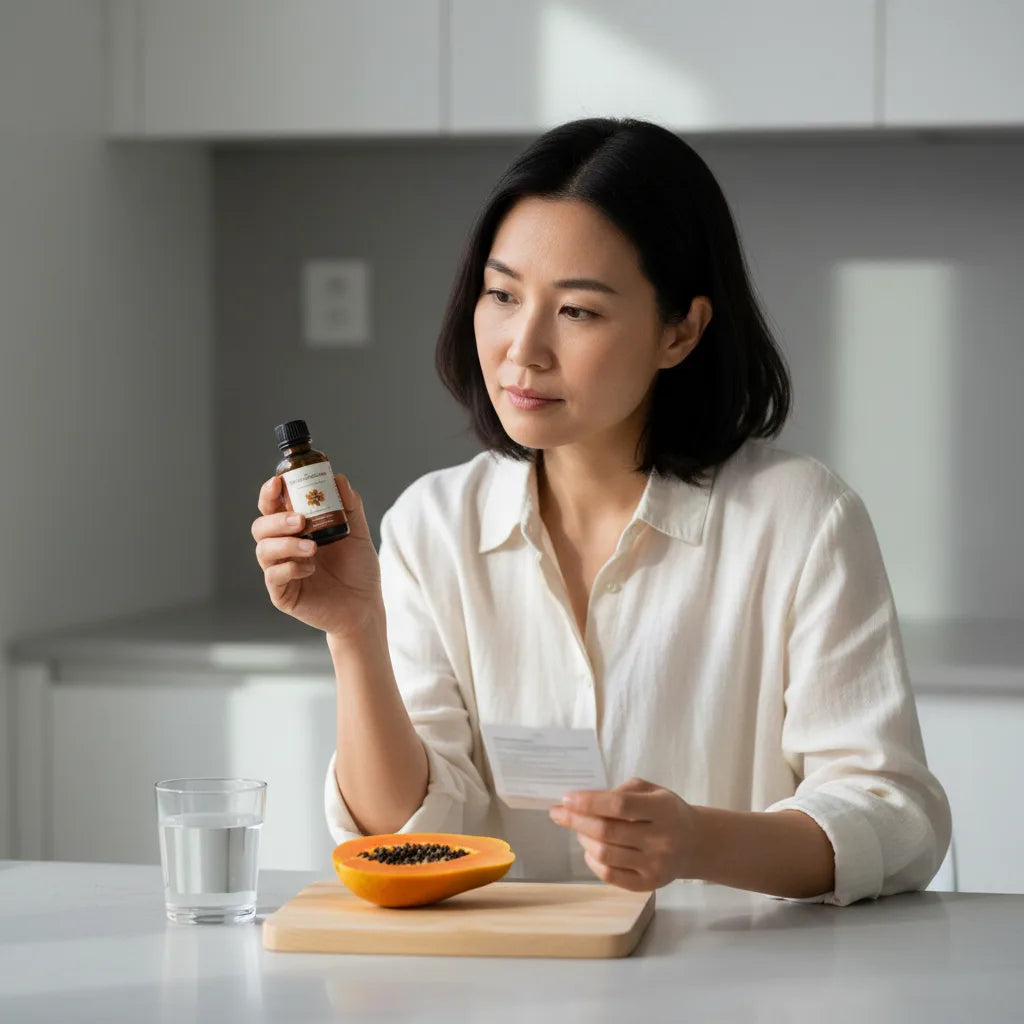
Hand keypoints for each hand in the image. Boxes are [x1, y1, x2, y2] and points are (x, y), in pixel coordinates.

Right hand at [252, 472, 382, 638]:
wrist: (365, 605)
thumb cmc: (358, 569)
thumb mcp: (357, 533)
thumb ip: (350, 507)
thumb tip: (339, 479)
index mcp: (296, 530)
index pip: (273, 507)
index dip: (270, 493)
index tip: (278, 482)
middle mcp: (283, 548)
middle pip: (261, 527)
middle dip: (277, 520)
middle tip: (300, 521)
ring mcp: (281, 571)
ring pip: (264, 550)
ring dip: (286, 545)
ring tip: (313, 548)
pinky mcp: (283, 594)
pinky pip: (273, 577)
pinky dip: (290, 568)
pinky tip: (310, 568)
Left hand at [548, 778, 701, 890]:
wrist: (694, 843)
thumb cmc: (666, 811)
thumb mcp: (651, 790)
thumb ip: (622, 792)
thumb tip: (585, 800)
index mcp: (663, 809)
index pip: (620, 806)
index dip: (589, 802)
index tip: (566, 799)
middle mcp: (661, 839)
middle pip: (608, 831)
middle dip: (577, 820)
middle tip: (559, 813)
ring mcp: (655, 865)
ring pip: (605, 854)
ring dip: (583, 838)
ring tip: (580, 829)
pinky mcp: (648, 885)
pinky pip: (609, 875)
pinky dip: (592, 860)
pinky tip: (590, 848)